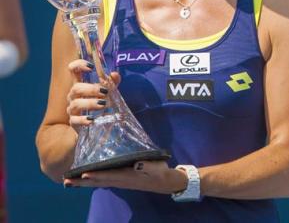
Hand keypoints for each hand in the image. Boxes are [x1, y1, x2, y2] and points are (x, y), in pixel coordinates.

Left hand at [63, 161, 187, 193]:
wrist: (164, 181)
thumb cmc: (160, 172)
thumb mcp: (157, 167)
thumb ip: (148, 166)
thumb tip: (138, 164)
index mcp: (127, 176)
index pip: (108, 175)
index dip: (96, 175)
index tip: (82, 174)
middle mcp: (120, 180)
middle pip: (98, 182)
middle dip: (81, 182)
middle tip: (65, 182)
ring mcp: (119, 181)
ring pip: (97, 182)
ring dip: (82, 183)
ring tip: (68, 182)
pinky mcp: (120, 179)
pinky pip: (102, 181)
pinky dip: (91, 180)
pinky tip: (84, 179)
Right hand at [66, 59, 120, 132]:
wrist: (93, 124)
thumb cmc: (100, 103)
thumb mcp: (108, 91)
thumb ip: (112, 82)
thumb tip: (114, 74)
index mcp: (80, 84)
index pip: (73, 70)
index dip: (79, 65)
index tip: (91, 66)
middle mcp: (73, 96)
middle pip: (76, 88)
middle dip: (91, 89)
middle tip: (105, 92)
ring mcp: (72, 109)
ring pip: (75, 104)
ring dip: (90, 103)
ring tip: (103, 104)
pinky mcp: (74, 122)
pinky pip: (75, 120)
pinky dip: (83, 120)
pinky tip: (92, 120)